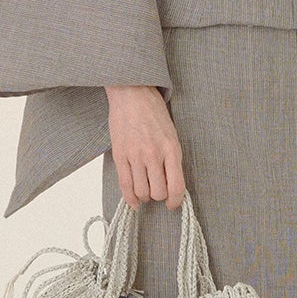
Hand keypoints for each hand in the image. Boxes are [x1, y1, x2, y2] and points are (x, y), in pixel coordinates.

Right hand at [105, 84, 185, 209]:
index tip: (173, 203)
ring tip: (146, 189)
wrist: (132, 93)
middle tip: (158, 190)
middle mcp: (154, 154)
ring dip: (145, 196)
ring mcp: (135, 155)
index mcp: (171, 149)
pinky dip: (129, 198)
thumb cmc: (154, 112)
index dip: (176, 201)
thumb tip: (172, 185)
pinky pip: (124, 185)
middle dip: (159, 196)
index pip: (176, 187)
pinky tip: (134, 201)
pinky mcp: (119, 155)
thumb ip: (172, 159)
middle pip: (158, 193)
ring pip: (141, 192)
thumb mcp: (172, 134)